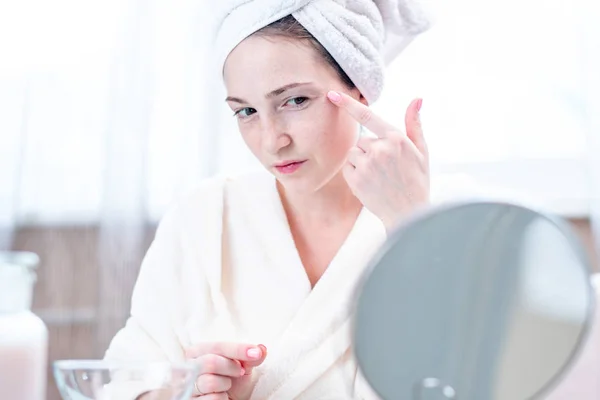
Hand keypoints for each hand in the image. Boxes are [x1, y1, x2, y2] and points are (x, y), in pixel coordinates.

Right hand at [184, 342, 267, 399]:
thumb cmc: (231, 379)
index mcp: (197, 351)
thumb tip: (261, 349)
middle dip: (231, 367)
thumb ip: (250, 357)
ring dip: (225, 384)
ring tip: (227, 385)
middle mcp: (188, 366)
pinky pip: (210, 398)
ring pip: (209, 382)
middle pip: (211, 362)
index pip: (218, 346)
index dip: (238, 349)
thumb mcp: (242, 365)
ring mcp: (185, 384)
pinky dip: (221, 397)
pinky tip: (221, 395)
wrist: (227, 399)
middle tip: (240, 372)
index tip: (256, 353)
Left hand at [327, 90, 429, 230]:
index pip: (368, 116)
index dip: (348, 104)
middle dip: (369, 151)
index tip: (332, 94)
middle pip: (361, 140)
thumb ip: (414, 124)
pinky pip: (347, 167)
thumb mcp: (421, 151)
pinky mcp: (357, 179)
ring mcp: (368, 164)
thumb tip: (417, 99)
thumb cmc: (416, 181)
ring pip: (353, 153)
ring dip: (361, 162)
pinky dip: (355, 174)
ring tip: (379, 177)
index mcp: (397, 139)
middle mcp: (381, 149)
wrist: (409, 213)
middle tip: (386, 169)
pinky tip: (370, 183)